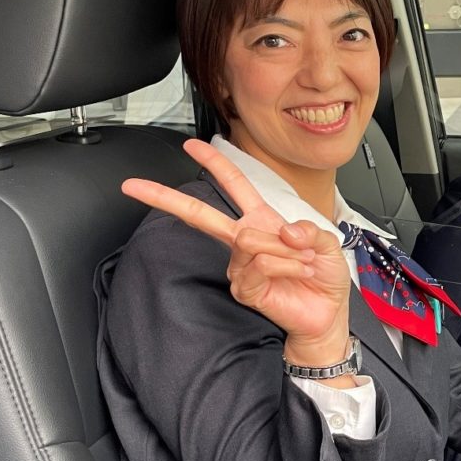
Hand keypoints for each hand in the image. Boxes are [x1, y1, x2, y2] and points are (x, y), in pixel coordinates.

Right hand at [121, 139, 351, 364]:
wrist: (326, 314)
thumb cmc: (322, 277)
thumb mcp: (326, 243)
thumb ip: (309, 229)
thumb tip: (285, 229)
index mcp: (262, 220)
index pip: (234, 185)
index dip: (215, 163)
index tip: (191, 146)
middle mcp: (245, 239)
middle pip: (200, 214)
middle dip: (166, 198)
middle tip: (134, 185)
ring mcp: (241, 265)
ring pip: (250, 240)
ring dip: (286, 249)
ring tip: (303, 261)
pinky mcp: (244, 287)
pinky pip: (261, 264)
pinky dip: (286, 265)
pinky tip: (298, 272)